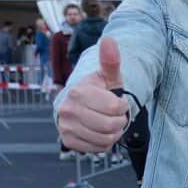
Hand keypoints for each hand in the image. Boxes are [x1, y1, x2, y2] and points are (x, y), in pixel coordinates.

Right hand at [57, 36, 128, 152]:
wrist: (81, 105)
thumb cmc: (99, 89)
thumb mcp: (109, 76)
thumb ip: (110, 60)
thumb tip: (109, 39)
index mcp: (78, 91)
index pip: (114, 108)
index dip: (122, 106)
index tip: (116, 101)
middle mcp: (67, 109)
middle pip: (111, 125)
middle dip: (119, 121)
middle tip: (113, 114)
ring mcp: (65, 126)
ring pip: (105, 139)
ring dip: (113, 132)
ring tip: (107, 121)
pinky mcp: (68, 141)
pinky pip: (97, 148)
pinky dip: (104, 142)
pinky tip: (99, 131)